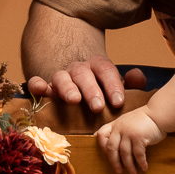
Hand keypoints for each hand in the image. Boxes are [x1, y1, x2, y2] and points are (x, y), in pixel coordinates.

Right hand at [27, 57, 143, 111]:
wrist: (81, 87)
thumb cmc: (103, 93)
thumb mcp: (118, 88)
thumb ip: (131, 84)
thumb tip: (137, 76)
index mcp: (98, 66)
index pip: (106, 70)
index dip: (112, 85)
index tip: (119, 102)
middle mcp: (79, 70)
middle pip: (84, 74)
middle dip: (91, 90)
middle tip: (98, 107)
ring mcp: (62, 77)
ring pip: (61, 77)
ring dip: (67, 88)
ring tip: (74, 101)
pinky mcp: (46, 88)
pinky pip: (38, 82)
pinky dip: (37, 85)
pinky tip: (39, 91)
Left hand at [96, 108, 163, 173]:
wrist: (159, 113)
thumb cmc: (145, 120)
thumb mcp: (128, 121)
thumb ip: (121, 130)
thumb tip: (115, 147)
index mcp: (116, 124)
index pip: (101, 135)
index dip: (102, 146)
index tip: (109, 155)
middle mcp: (120, 128)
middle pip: (111, 148)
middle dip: (114, 162)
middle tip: (119, 171)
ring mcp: (129, 132)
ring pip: (125, 154)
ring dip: (129, 166)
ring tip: (133, 173)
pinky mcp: (139, 137)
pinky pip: (138, 154)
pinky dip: (141, 163)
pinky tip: (144, 167)